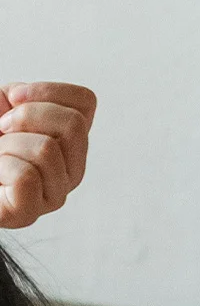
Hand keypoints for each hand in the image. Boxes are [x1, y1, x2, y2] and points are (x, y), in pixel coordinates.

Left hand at [0, 82, 96, 228]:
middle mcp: (72, 169)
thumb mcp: (4, 103)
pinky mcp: (27, 213)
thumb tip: (23, 99)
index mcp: (72, 142)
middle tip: (3, 131)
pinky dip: (1, 168)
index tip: (14, 104)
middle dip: (27, 117)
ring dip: (8, 146)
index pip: (86, 102)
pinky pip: (26, 177)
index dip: (46, 93)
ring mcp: (54, 194)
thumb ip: (25, 94)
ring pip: (47, 150)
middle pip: (73, 124)